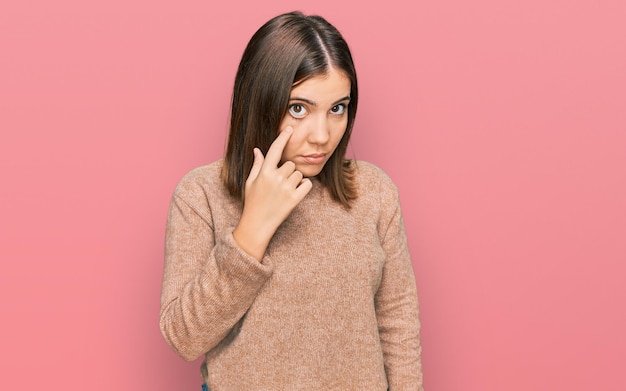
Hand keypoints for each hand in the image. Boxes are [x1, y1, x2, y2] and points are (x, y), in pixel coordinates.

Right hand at [232, 126, 312, 259]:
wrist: (257, 224)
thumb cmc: (252, 202)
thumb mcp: (250, 182)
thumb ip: (257, 165)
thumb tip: (257, 150)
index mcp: (264, 172)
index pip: (275, 149)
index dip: (283, 137)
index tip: (290, 128)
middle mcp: (276, 178)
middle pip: (290, 164)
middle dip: (287, 171)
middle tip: (279, 183)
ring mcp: (286, 189)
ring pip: (298, 174)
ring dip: (295, 179)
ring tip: (284, 191)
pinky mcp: (295, 199)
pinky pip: (307, 184)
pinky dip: (304, 187)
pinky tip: (295, 193)